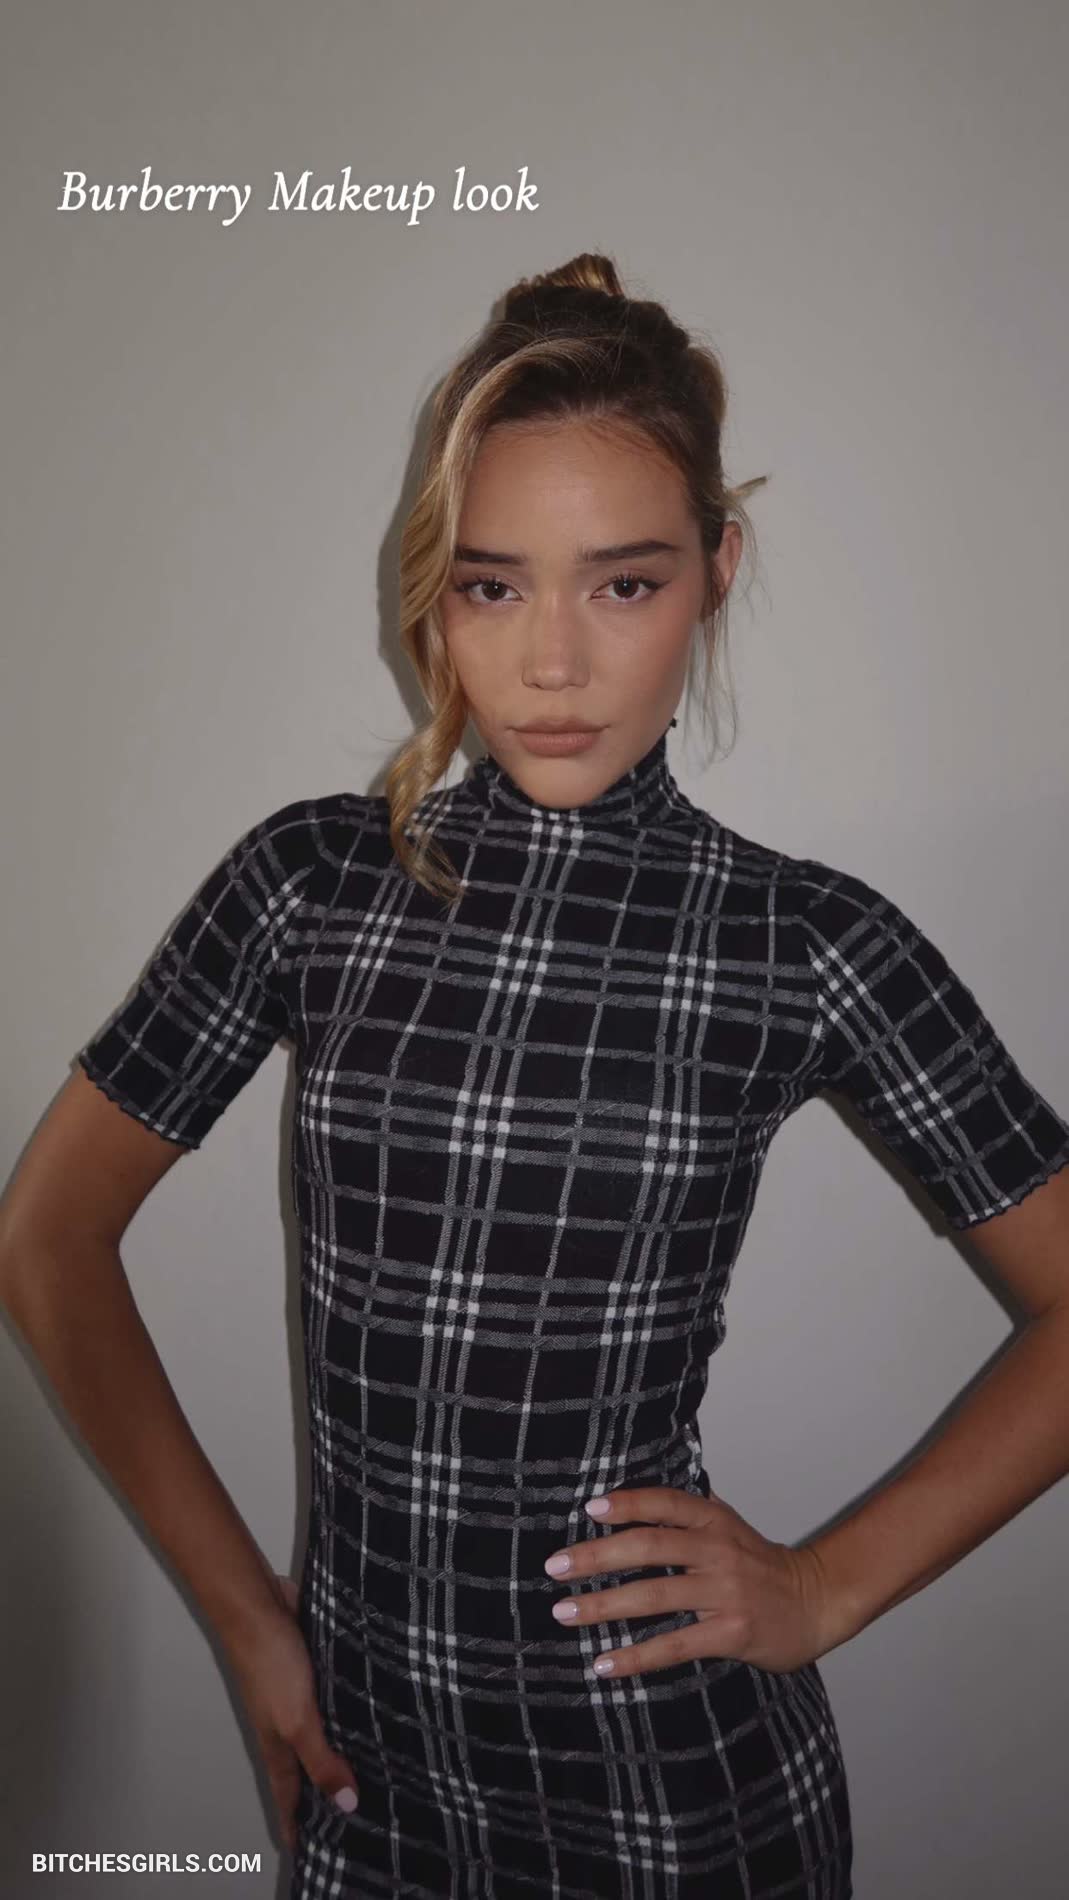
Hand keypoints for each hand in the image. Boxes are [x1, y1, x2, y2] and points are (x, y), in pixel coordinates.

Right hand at [223, 1573, 360, 1851]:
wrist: (257, 1603)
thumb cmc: (270, 1664)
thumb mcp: (298, 1720)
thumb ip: (322, 1759)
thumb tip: (348, 1806)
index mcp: (277, 1742)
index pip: (288, 1793)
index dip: (295, 1823)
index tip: (304, 1853)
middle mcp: (285, 1722)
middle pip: (304, 1766)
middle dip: (319, 1791)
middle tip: (345, 1818)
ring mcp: (296, 1693)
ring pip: (319, 1731)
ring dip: (337, 1748)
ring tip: (369, 1768)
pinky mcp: (311, 1667)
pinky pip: (331, 1698)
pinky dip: (346, 1710)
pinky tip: (369, 1709)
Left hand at [542, 1485, 836, 1679]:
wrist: (816, 1602)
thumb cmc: (760, 1565)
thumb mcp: (728, 1528)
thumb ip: (687, 1516)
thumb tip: (629, 1505)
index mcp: (714, 1521)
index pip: (664, 1502)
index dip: (627, 1503)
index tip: (588, 1508)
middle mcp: (718, 1550)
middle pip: (649, 1545)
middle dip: (596, 1556)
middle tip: (555, 1567)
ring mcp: (725, 1592)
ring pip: (654, 1595)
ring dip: (604, 1605)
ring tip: (565, 1613)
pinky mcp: (731, 1633)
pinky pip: (674, 1644)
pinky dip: (635, 1656)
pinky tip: (604, 1663)